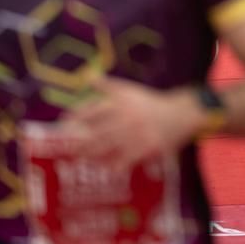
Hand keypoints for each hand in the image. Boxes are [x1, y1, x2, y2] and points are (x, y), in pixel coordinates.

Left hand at [61, 77, 202, 170]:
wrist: (180, 114)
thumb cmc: (150, 102)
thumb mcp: (130, 90)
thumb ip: (108, 85)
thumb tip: (87, 75)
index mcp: (122, 101)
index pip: (93, 109)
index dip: (77, 116)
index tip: (63, 123)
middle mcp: (127, 117)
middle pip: (98, 132)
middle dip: (81, 143)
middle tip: (69, 150)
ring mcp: (137, 133)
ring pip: (109, 147)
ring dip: (93, 155)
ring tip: (83, 159)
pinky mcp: (147, 147)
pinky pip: (127, 159)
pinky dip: (115, 165)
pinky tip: (107, 168)